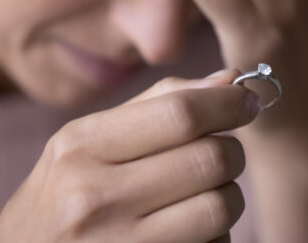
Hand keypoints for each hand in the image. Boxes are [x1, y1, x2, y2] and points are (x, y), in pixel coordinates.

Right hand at [0, 70, 256, 242]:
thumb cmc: (60, 199)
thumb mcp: (85, 144)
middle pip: (210, 158)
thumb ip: (156, 106)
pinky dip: (215, 234)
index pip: (179, 113)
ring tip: (202, 195)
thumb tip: (230, 79)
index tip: (247, 100)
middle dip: (232, 150)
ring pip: (221, 207)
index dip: (228, 103)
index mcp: (80, 147)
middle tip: (223, 152)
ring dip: (227, 196)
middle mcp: (95, 197)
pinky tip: (187, 231)